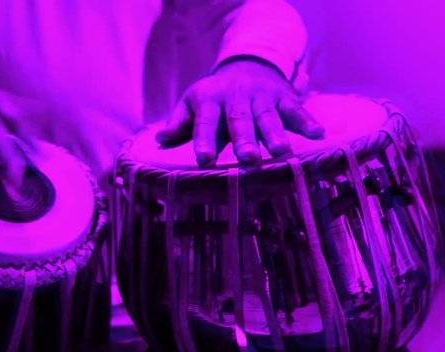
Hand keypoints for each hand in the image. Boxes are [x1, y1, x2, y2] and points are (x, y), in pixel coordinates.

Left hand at [156, 57, 323, 167]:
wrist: (247, 64)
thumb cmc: (215, 95)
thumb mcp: (192, 102)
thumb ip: (179, 122)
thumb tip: (160, 140)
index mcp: (210, 100)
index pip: (205, 122)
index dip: (204, 141)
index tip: (204, 160)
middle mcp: (236, 97)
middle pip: (240, 120)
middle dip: (245, 139)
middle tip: (248, 160)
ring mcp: (262, 96)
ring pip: (269, 116)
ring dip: (275, 134)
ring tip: (281, 152)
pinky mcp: (284, 96)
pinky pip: (296, 109)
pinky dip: (307, 121)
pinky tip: (318, 134)